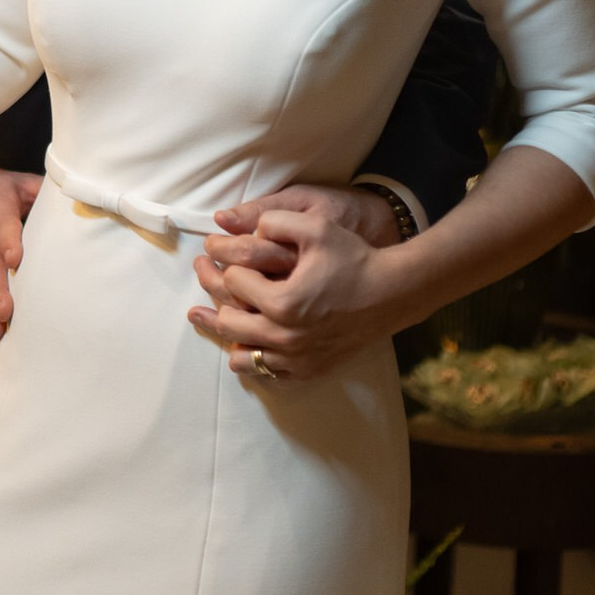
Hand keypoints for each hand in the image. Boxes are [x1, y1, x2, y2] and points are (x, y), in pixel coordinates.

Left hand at [189, 184, 410, 380]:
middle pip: (228, 322)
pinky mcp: (308, 370)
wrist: (391, 293)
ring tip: (206, 316)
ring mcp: (297, 359)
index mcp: (283, 303)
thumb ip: (275, 220)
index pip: (234, 283)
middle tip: (203, 274)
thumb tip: (243, 226)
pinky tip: (243, 342)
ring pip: (242, 356)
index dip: (226, 263)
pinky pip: (267, 374)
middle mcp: (286, 338)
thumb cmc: (353, 258)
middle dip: (212, 294)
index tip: (219, 252)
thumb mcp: (316, 227)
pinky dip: (251, 359)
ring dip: (224, 333)